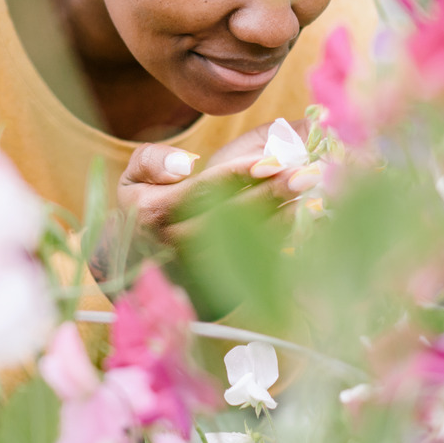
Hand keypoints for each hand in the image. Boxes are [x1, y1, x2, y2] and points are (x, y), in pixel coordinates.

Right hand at [117, 119, 322, 248]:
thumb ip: (153, 160)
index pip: (205, 190)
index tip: (274, 160)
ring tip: (311, 191)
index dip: (241, 173)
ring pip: (249, 240)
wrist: (138, 259)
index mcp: (155, 215)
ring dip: (284, 215)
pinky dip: (282, 236)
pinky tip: (302, 215)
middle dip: (274, 193)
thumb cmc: (143, 206)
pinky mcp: (218, 282)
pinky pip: (256, 259)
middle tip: (308, 173)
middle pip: (234, 216)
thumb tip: (186, 165)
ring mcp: (199, 266)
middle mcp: (177, 245)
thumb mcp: (132, 176)